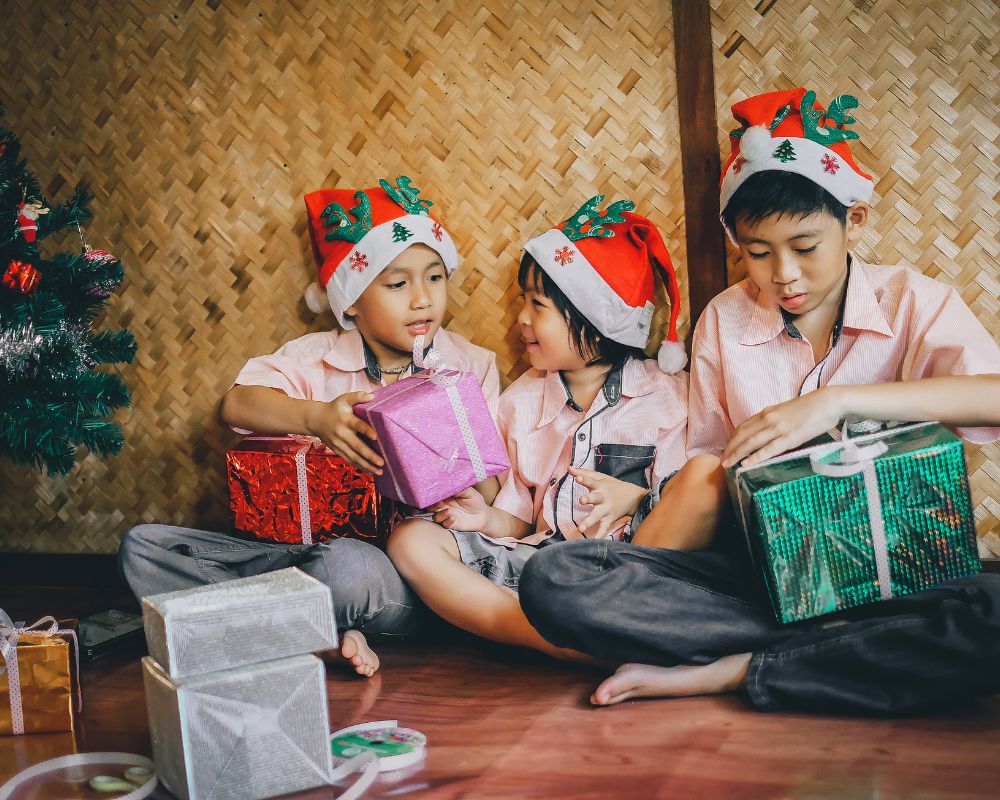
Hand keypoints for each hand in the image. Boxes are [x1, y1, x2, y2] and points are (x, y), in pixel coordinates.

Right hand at [307, 391, 383, 472]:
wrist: (315, 419)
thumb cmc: (335, 408)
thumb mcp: (344, 399)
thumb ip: (358, 396)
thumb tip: (372, 396)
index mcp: (345, 419)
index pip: (357, 425)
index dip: (366, 431)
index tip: (376, 437)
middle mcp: (342, 433)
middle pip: (356, 446)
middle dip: (369, 455)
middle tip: (382, 462)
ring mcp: (338, 444)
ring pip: (353, 457)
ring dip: (367, 465)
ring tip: (380, 472)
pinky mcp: (337, 450)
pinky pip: (349, 460)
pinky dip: (360, 466)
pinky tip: (370, 471)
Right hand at [428, 488, 489, 531]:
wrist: (483, 515)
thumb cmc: (476, 501)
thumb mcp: (469, 492)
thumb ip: (460, 488)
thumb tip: (450, 484)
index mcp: (447, 497)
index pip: (436, 496)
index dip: (434, 496)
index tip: (436, 494)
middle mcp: (444, 506)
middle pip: (431, 507)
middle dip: (433, 506)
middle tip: (440, 503)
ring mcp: (447, 515)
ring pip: (436, 516)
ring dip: (441, 514)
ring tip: (450, 511)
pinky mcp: (451, 524)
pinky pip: (444, 524)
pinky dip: (447, 521)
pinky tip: (453, 518)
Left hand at [570, 467, 647, 538]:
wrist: (633, 497)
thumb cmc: (611, 485)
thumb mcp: (600, 477)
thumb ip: (584, 473)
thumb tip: (569, 468)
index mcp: (600, 486)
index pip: (591, 481)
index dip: (584, 479)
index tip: (578, 478)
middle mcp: (603, 498)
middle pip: (595, 498)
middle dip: (588, 499)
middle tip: (581, 500)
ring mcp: (606, 510)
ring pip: (597, 516)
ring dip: (589, 522)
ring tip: (580, 528)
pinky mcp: (609, 519)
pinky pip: (604, 528)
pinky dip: (600, 535)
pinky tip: (593, 541)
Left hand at [722, 386, 844, 467]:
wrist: (829, 402)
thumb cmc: (811, 407)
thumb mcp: (787, 411)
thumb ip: (775, 420)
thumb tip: (768, 431)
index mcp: (768, 412)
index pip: (743, 426)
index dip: (732, 438)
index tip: (725, 448)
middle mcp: (769, 419)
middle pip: (743, 435)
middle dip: (730, 448)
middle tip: (721, 461)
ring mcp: (779, 428)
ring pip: (751, 442)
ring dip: (737, 454)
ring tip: (727, 464)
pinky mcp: (790, 437)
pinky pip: (769, 449)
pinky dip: (756, 457)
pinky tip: (746, 464)